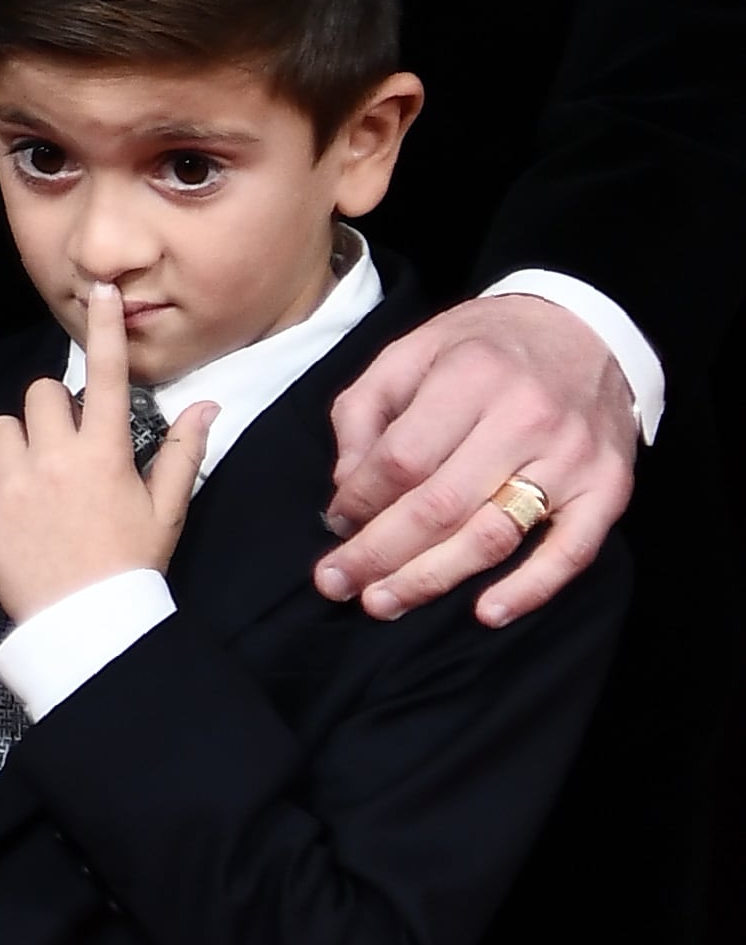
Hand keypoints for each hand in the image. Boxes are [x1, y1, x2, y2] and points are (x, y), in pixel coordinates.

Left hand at [0, 282, 215, 623]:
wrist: (91, 628)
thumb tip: (209, 407)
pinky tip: (3, 503)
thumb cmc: (133, 566)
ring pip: (0, 428)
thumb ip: (181, 453)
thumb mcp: (166, 511)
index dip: (105, 329)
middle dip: (52, 414)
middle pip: (40, 394)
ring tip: (34, 483)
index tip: (99, 291)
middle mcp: (55, 458)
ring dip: (16, 446)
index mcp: (104, 453)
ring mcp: (12, 484)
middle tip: (65, 452)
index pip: (105, 375)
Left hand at [319, 294, 636, 625]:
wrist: (587, 330)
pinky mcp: (609, 489)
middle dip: (380, 553)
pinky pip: (571, 553)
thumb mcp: (414, 349)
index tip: (335, 524)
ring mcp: (572, 458)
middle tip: (337, 583)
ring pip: (493, 536)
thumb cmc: (487, 346)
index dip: (361, 500)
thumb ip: (366, 409)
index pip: (403, 458)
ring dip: (432, 579)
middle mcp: (526, 416)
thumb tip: (347, 486)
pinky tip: (485, 613)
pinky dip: (529, 590)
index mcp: (472, 374)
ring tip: (383, 602)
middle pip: (440, 506)